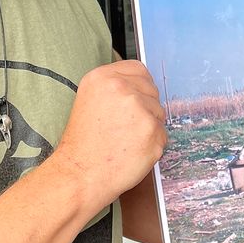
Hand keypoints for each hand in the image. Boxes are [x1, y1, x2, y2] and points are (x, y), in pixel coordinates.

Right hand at [54, 60, 166, 206]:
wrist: (80, 173)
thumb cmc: (84, 142)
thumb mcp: (89, 98)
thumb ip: (115, 85)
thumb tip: (142, 84)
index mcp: (103, 77)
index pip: (139, 69)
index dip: (138, 86)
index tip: (131, 101)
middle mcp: (123, 89)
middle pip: (152, 90)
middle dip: (144, 108)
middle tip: (123, 127)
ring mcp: (140, 110)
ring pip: (159, 113)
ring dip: (148, 126)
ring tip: (125, 140)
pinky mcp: (153, 132)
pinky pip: (162, 134)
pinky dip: (152, 144)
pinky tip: (132, 151)